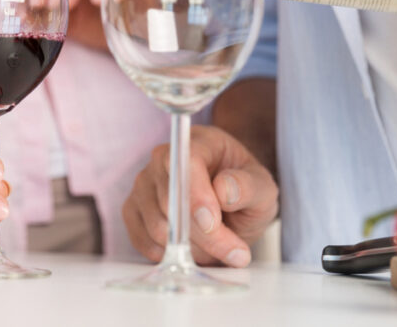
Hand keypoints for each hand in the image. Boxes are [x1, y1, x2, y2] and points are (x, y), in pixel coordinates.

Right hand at [122, 125, 277, 267]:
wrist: (232, 210)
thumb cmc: (246, 193)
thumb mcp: (263, 189)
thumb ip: (248, 187)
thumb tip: (224, 190)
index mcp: (199, 142)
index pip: (185, 161)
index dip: (196, 195)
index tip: (213, 223)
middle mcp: (163, 157)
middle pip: (170, 201)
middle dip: (204, 234)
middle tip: (235, 251)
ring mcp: (144, 183)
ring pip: (157, 226)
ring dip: (191, 248)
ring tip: (217, 248)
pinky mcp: (133, 209)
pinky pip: (143, 240)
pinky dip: (170, 254)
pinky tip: (193, 251)